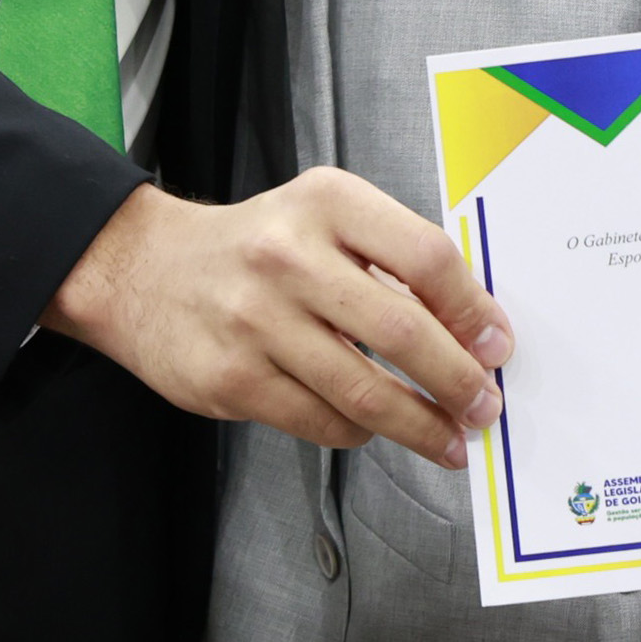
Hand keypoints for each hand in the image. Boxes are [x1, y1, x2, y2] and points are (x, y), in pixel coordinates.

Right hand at [42, 174, 513, 465]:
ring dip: (421, 425)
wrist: (144, 269)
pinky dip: (358, 432)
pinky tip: (374, 429)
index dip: (473, 310)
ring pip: (365, 392)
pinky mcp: (231, 378)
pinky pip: (320, 421)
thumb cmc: (256, 245)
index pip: (426, 257)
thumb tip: (472, 327)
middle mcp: (290, 256)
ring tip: (448, 438)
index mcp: (328, 203)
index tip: (496, 346)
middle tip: (484, 407)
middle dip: (458, 381)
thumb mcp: (324, 216)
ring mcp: (257, 321)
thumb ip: (392, 256)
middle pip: (404, 332)